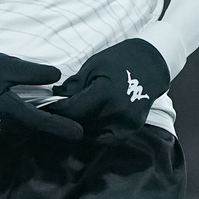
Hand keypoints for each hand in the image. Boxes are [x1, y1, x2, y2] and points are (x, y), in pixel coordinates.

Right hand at [0, 46, 82, 146]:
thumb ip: (33, 73)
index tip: (78, 133)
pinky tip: (2, 113)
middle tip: (39, 106)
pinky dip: (5, 130)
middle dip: (37, 122)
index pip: (40, 123)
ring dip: (21, 126)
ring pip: (13, 137)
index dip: (61, 128)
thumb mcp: (6, 65)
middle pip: (27, 131)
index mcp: (7, 109)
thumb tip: (57, 76)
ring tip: (18, 107)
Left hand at [44, 39, 169, 143]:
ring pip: (93, 133)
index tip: (47, 107)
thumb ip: (75, 84)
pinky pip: (107, 139)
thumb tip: (55, 96)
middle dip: (66, 118)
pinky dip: (96, 133)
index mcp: (105, 93)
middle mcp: (116, 112)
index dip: (57, 110)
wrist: (151, 64)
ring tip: (72, 115)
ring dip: (80, 125)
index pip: (73, 111)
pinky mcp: (132, 129)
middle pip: (81, 124)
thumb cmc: (119, 60)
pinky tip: (89, 123)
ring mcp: (126, 123)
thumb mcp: (94, 65)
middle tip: (56, 111)